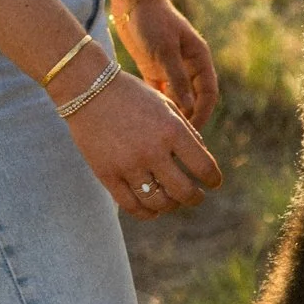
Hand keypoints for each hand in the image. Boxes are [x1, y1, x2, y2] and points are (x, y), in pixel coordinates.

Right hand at [66, 63, 223, 215]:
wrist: (89, 90)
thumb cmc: (132, 95)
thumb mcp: (166, 105)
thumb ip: (186, 131)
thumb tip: (203, 160)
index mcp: (172, 130)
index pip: (204, 166)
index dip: (213, 179)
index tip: (214, 182)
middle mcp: (152, 150)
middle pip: (184, 191)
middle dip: (195, 198)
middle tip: (197, 197)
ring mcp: (129, 165)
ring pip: (158, 202)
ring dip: (170, 206)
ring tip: (173, 201)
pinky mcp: (107, 174)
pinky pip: (131, 205)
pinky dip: (146, 213)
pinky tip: (152, 210)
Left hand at [114, 0, 219, 128]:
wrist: (131, 2)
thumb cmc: (151, 21)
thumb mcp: (164, 50)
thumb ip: (176, 79)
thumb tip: (190, 108)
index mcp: (199, 59)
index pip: (209, 93)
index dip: (203, 113)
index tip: (192, 133)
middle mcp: (189, 66)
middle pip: (195, 100)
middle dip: (189, 120)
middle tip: (177, 140)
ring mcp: (172, 69)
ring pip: (177, 100)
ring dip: (173, 116)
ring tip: (162, 136)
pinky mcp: (155, 71)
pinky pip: (161, 95)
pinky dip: (158, 107)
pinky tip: (148, 122)